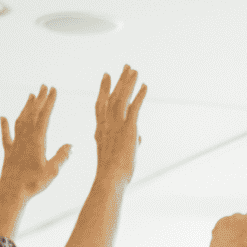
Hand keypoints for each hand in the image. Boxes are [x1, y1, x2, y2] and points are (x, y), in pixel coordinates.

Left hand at [0, 86, 72, 200]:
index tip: (54, 89)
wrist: (12, 193)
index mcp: (37, 141)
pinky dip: (4, 126)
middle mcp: (25, 138)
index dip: (50, 102)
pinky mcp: (8, 152)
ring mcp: (15, 144)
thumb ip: (62, 156)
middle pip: (32, 114)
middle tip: (44, 86)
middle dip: (39, 99)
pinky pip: (6, 136)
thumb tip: (70, 145)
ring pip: (20, 121)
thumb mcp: (52, 171)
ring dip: (25, 107)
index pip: (44, 116)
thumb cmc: (33, 184)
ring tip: (30, 96)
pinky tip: (2, 117)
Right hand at [93, 66, 146, 187]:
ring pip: (121, 98)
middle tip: (125, 67)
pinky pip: (134, 108)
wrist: (109, 178)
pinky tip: (144, 86)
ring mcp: (116, 126)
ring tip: (134, 70)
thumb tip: (139, 138)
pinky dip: (139, 96)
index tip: (106, 76)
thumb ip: (129, 142)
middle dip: (119, 81)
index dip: (103, 89)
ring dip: (128, 83)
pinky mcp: (128, 129)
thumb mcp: (120, 154)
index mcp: (101, 130)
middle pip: (112, 97)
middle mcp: (106, 124)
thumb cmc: (113, 173)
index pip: (101, 104)